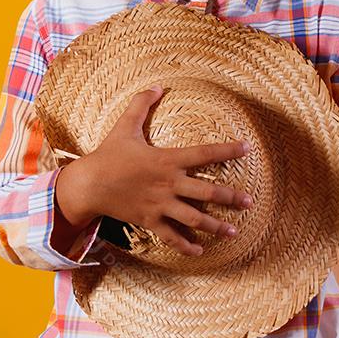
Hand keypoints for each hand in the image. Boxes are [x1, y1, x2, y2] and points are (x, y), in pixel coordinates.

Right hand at [72, 86, 253, 256]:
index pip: (205, 153)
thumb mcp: (125, 125)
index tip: (247, 148)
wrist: (88, 184)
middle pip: (207, 192)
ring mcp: (160, 205)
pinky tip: (199, 251)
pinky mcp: (150, 221)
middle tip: (250, 202)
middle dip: (231, 198)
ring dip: (215, 226)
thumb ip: (141, 104)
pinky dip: (186, 246)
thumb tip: (157, 86)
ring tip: (233, 232)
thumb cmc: (109, 154)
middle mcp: (168, 184)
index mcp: (167, 159)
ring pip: (194, 219)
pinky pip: (171, 236)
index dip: (228, 150)